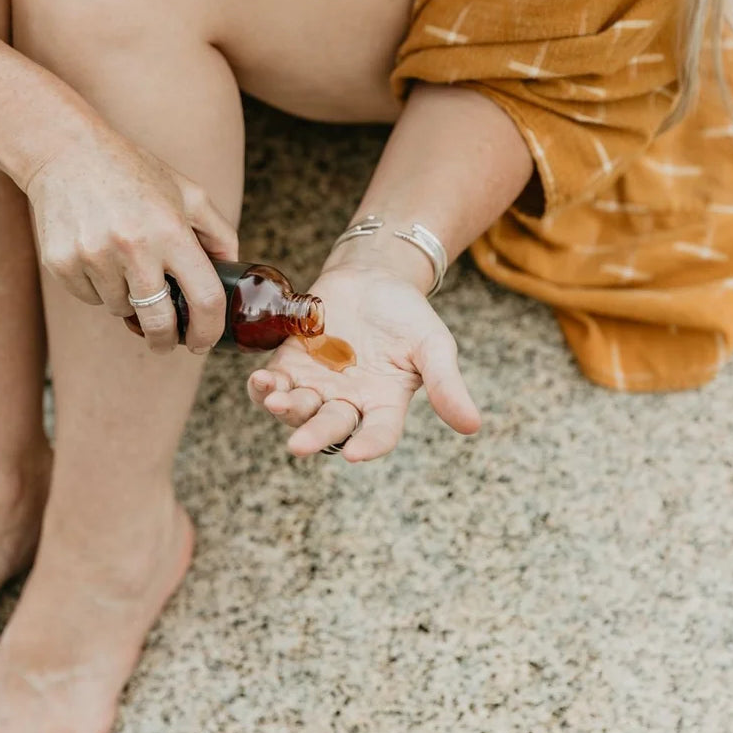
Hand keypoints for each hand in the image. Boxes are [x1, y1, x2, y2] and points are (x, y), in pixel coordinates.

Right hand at [25, 124, 237, 352]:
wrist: (65, 152)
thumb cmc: (132, 171)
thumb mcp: (187, 191)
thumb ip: (218, 232)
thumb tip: (231, 271)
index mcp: (171, 231)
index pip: (204, 298)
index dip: (208, 330)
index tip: (203, 342)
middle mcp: (133, 247)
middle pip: (159, 322)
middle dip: (166, 340)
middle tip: (167, 340)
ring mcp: (93, 257)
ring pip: (121, 310)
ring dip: (128, 300)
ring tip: (123, 264)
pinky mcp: (62, 264)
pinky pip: (90, 299)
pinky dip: (98, 289)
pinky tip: (97, 256)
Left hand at [246, 266, 479, 460]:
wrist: (374, 277)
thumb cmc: (407, 315)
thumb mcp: (434, 346)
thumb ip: (446, 384)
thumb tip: (472, 426)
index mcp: (385, 405)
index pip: (378, 434)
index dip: (368, 446)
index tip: (355, 454)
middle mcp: (348, 402)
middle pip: (330, 426)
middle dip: (314, 435)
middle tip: (299, 445)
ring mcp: (316, 384)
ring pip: (297, 408)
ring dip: (285, 409)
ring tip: (276, 401)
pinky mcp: (291, 362)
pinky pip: (273, 382)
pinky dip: (263, 386)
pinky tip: (260, 380)